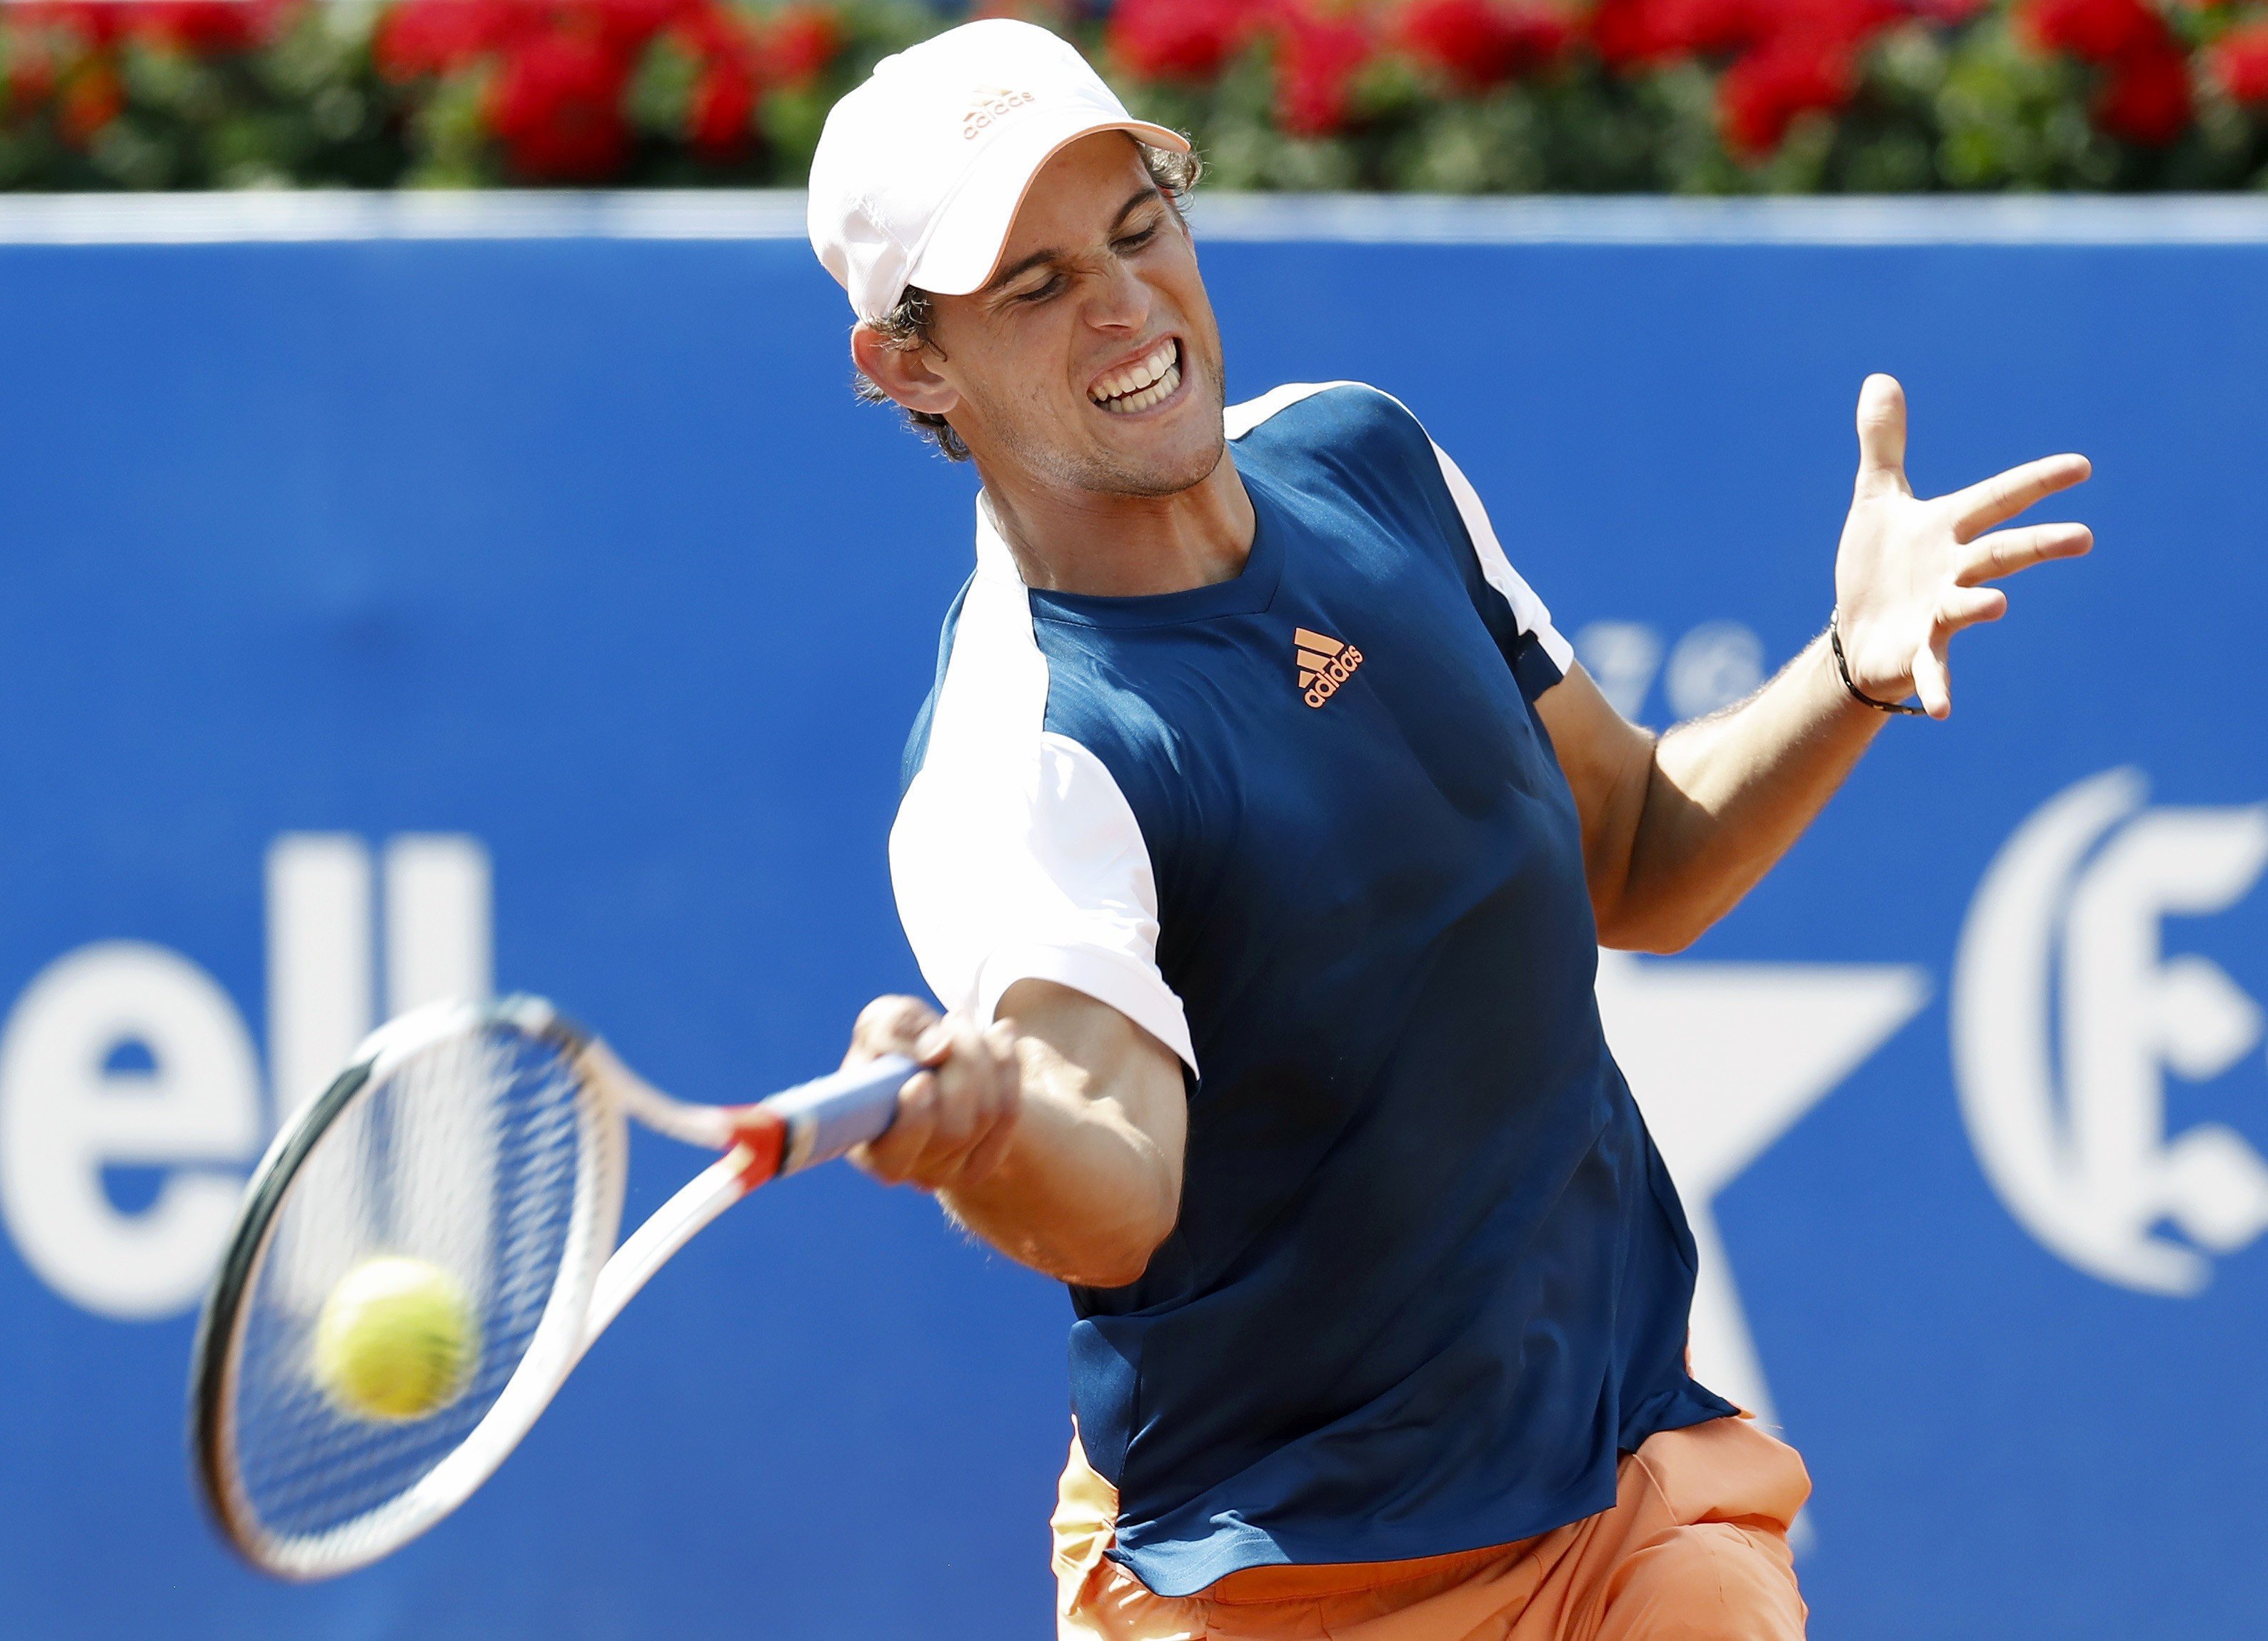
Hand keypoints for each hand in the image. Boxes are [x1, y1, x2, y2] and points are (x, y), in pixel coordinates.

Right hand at [840, 995, 1021, 1192]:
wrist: (932, 1057)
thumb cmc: (892, 1044)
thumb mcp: (879, 1023)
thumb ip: (894, 1030)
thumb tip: (939, 1050)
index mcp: (869, 1147)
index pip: (894, 1155)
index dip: (913, 1122)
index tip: (922, 1081)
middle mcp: (911, 1170)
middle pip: (952, 1130)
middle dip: (962, 1064)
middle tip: (954, 1018)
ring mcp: (951, 1170)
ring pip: (986, 1117)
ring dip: (984, 1056)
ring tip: (965, 1022)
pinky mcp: (986, 1159)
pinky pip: (1010, 1113)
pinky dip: (1008, 1066)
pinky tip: (1000, 1035)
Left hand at [1832, 374, 2092, 718]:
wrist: (1858, 631)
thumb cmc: (1879, 566)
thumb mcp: (1877, 500)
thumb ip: (1884, 445)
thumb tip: (1878, 379)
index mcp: (1949, 530)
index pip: (1998, 499)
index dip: (2036, 482)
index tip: (2080, 466)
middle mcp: (1954, 571)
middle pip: (2001, 552)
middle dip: (2038, 544)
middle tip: (2084, 537)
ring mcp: (1940, 613)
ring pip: (1967, 606)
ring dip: (1978, 605)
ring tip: (1996, 604)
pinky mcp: (1918, 653)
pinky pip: (1932, 671)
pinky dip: (1938, 689)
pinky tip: (1941, 711)